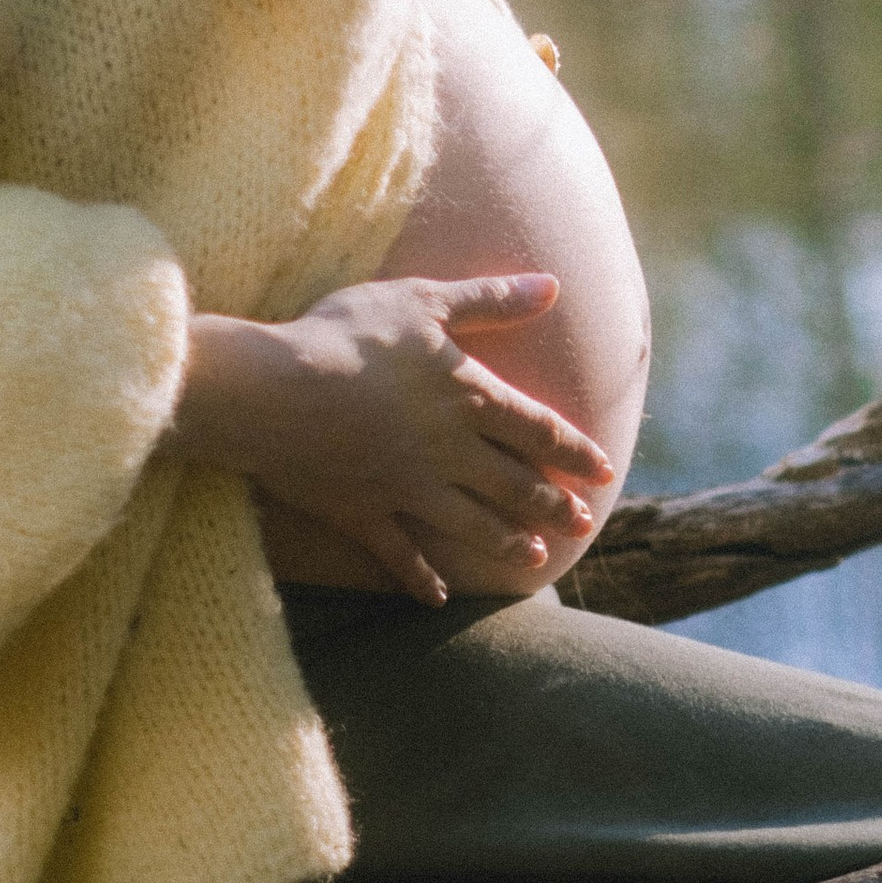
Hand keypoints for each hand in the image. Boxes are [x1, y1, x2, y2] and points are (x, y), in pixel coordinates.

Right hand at [165, 274, 614, 604]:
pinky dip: (421, 577)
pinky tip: (439, 596)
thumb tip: (553, 286)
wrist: (277, 390)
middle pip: (513, 483)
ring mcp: (406, 489)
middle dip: (551, 503)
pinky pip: (400, 553)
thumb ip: (489, 299)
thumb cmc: (350, 334)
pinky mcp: (363, 513)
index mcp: (467, 397)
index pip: (537, 428)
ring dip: (506, 542)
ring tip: (535, 558)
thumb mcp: (424, 301)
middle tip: (581, 523)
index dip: (574, 450)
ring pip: (471, 525)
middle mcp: (448, 452)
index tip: (604, 471)